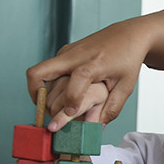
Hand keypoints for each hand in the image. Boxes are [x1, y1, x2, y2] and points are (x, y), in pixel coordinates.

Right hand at [26, 11, 163, 130]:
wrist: (127, 35)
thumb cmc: (127, 60)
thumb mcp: (125, 86)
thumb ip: (112, 108)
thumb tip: (98, 128)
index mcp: (93, 64)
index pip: (76, 81)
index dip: (71, 100)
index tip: (71, 114)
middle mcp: (74, 56)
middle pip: (38, 72)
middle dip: (36, 96)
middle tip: (47, 112)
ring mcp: (66, 53)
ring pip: (40, 73)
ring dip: (42, 92)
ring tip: (55, 108)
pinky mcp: (64, 52)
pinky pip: (48, 70)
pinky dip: (49, 85)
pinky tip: (62, 96)